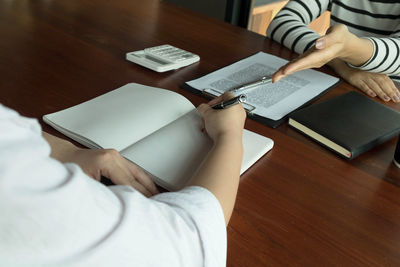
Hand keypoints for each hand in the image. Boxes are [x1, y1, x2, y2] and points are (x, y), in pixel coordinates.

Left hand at [43, 132, 158, 196]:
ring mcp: (116, 155)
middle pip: (136, 178)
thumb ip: (103, 194)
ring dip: (148, 186)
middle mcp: (114, 156)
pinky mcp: (115, 157)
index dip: (138, 197)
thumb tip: (119, 205)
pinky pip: (133, 170)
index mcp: (107, 161)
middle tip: (157, 205)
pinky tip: (148, 187)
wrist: (60, 157)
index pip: (129, 183)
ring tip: (158, 197)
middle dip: (147, 192)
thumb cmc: (66, 170)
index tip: (145, 207)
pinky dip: (141, 179)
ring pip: (138, 172)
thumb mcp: (85, 185)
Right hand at [197, 93, 245, 141]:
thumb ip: (204, 108)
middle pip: (225, 107)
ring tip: (210, 124)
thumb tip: (203, 108)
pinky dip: (221, 125)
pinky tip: (214, 130)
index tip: (209, 106)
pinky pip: (228, 124)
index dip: (215, 100)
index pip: (226, 95)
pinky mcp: (237, 130)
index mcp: (235, 103)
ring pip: (226, 116)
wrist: (227, 142)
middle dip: (214, 111)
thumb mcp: (208, 114)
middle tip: (209, 115)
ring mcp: (239, 121)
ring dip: (216, 119)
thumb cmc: (223, 128)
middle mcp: (240, 111)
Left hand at [272, 24, 372, 82]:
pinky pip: (297, 65)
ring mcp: (311, 61)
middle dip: (286, 72)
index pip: (308, 61)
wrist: (344, 44)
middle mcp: (316, 60)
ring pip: (296, 67)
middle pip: (299, 67)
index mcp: (323, 54)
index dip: (297, 66)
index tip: (286, 71)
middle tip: (274, 78)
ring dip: (285, 72)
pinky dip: (288, 68)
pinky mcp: (308, 59)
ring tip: (274, 77)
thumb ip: (329, 39)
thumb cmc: (341, 37)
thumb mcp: (339, 33)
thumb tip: (318, 44)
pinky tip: (280, 72)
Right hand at [331, 59, 399, 101]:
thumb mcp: (369, 70)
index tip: (398, 95)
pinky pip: (362, 85)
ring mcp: (363, 76)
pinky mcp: (354, 79)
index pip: (387, 80)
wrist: (343, 62)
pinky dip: (368, 90)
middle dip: (390, 92)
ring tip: (386, 99)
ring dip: (381, 92)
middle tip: (396, 99)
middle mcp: (371, 73)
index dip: (393, 88)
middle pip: (382, 83)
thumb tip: (387, 86)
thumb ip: (377, 77)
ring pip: (374, 84)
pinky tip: (372, 94)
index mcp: (376, 70)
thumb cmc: (356, 68)